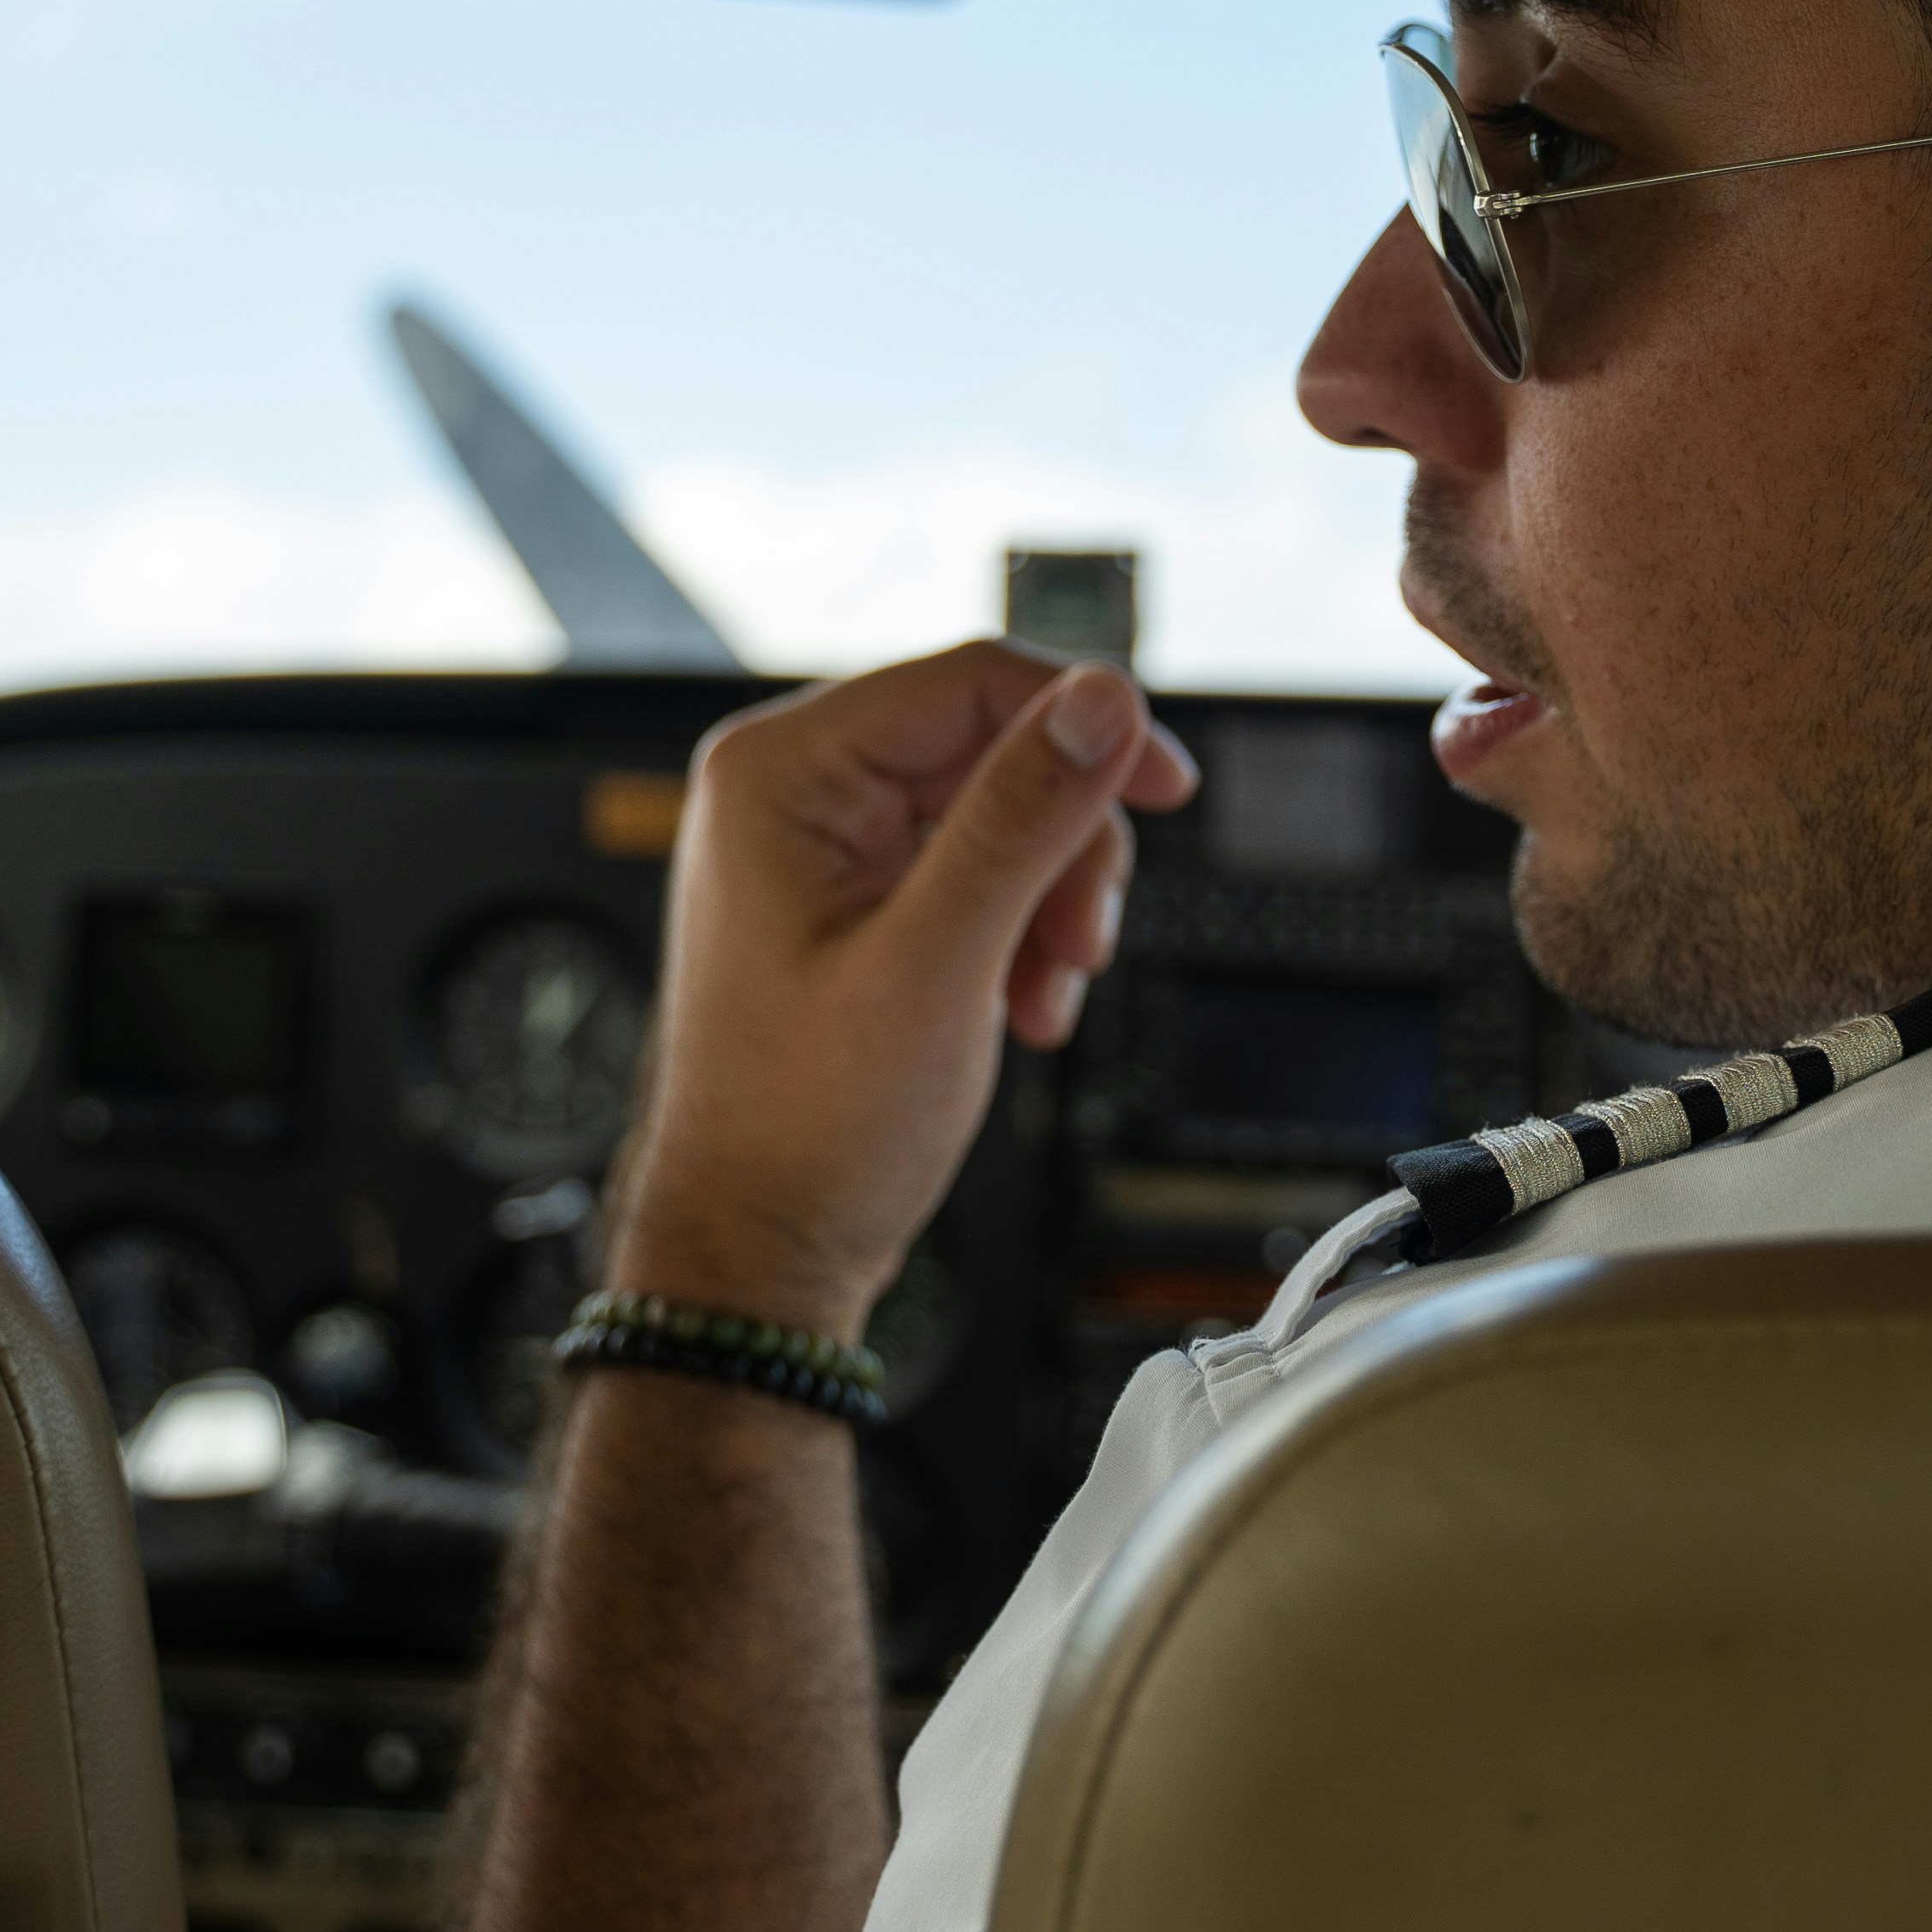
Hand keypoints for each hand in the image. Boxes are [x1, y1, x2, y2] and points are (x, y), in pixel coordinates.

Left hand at [605, 642, 1199, 1340]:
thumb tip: (1101, 700)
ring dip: (1048, 900)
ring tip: (1043, 995)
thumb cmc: (808, 1127)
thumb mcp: (938, 961)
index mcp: (780, 771)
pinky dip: (1018, 933)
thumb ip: (1021, 819)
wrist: (760, 1248)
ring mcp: (820, 846)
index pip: (970, 683)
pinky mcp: (852, 899)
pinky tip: (1020, 1007)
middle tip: (1085, 943)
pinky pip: (973, 871)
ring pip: (998, 814)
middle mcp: (791, 789)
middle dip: (1062, 846)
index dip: (1086, 723)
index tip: (1171, 788)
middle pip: (993, 749)